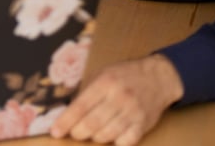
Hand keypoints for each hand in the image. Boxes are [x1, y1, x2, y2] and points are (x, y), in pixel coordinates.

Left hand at [50, 54, 183, 144]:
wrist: (158, 77)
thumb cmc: (124, 75)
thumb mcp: (101, 74)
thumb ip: (85, 92)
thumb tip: (66, 113)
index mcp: (105, 83)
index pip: (80, 106)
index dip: (66, 121)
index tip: (55, 131)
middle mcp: (119, 98)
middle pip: (92, 124)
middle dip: (78, 132)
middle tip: (74, 133)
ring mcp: (133, 112)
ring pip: (107, 135)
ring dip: (95, 137)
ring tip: (92, 132)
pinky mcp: (144, 124)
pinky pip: (125, 142)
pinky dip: (115, 142)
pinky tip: (111, 135)